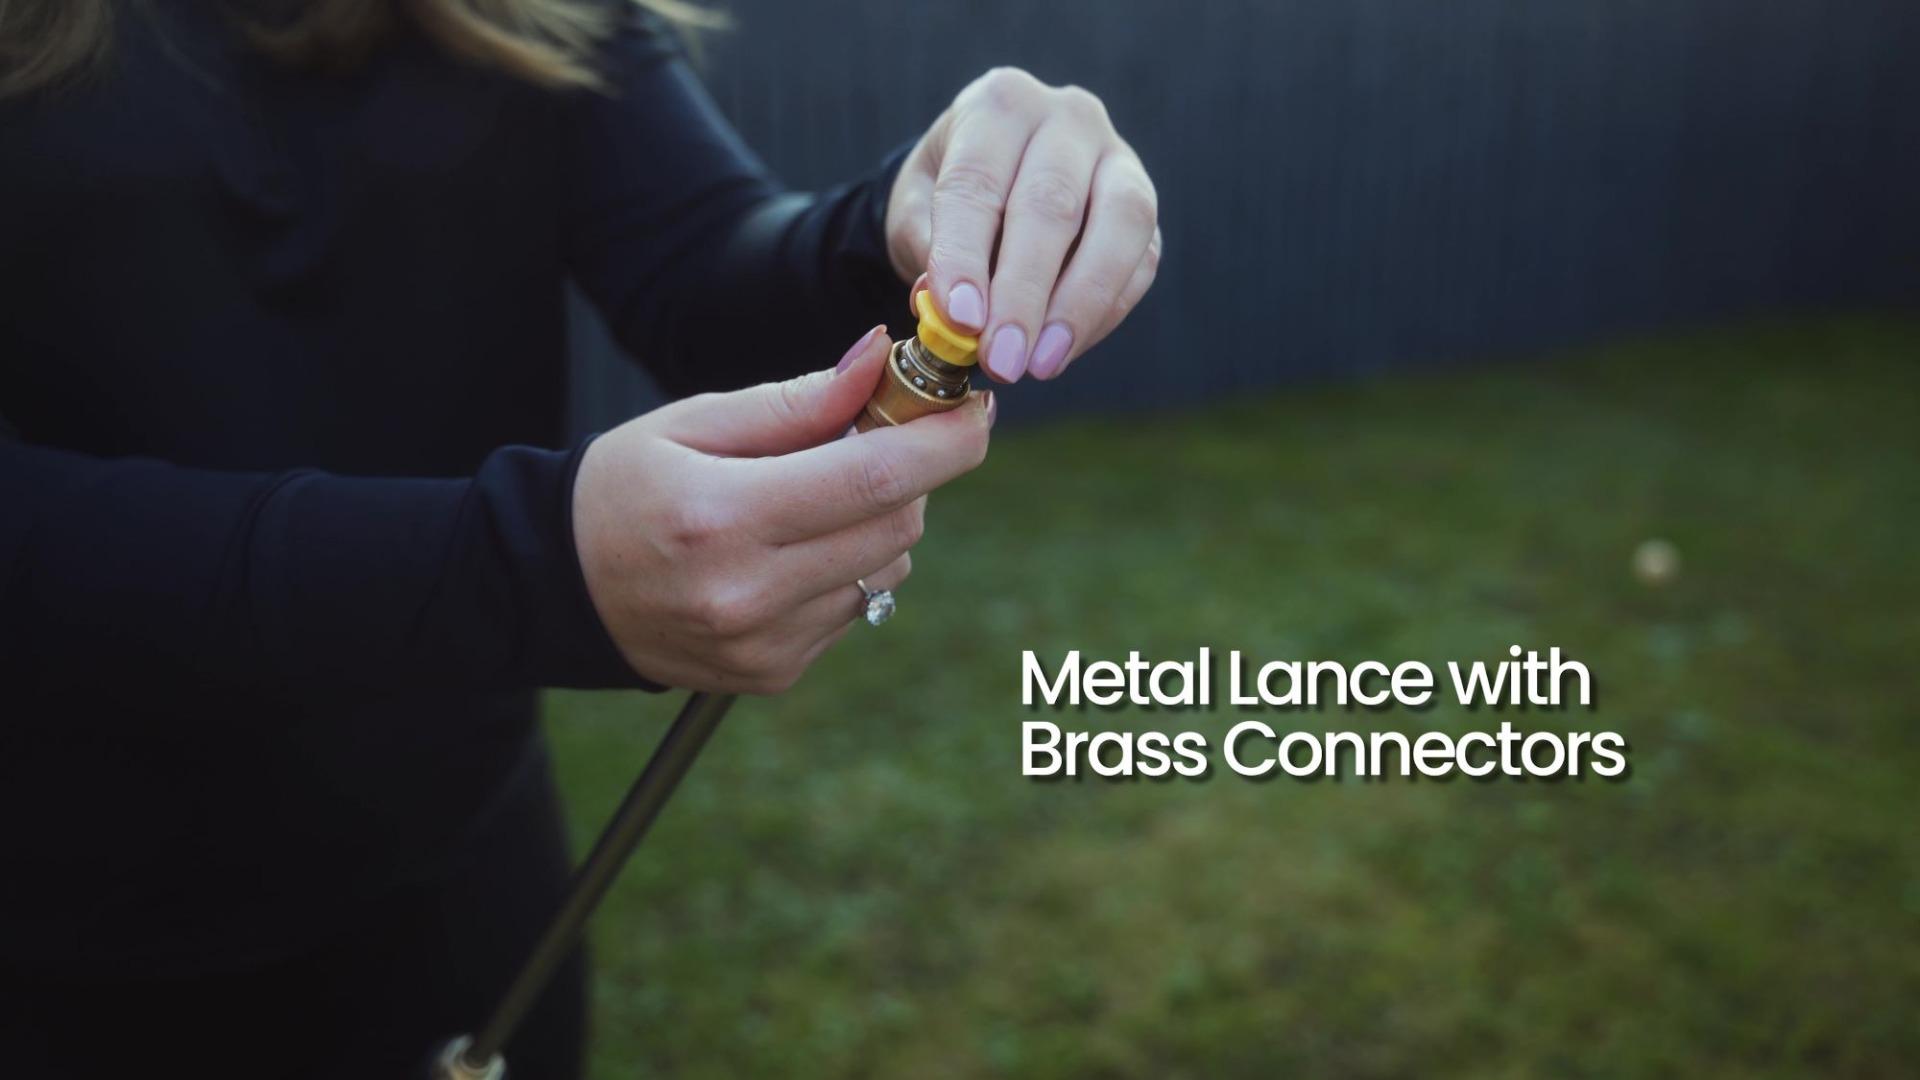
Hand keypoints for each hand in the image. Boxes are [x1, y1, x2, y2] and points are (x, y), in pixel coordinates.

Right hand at [572, 328, 994, 693]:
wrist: (561, 589)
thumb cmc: (624, 488)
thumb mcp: (692, 423)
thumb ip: (796, 401)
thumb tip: (883, 360)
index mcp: (723, 517)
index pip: (873, 479)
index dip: (943, 442)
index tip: (975, 409)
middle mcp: (748, 593)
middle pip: (894, 525)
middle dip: (911, 472)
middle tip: (884, 435)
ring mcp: (764, 644)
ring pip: (885, 568)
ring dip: (876, 523)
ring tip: (810, 500)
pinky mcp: (774, 673)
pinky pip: (854, 608)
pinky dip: (845, 569)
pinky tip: (787, 553)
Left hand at [886, 67, 1161, 383]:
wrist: (995, 182)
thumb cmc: (948, 198)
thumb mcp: (914, 213)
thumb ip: (928, 252)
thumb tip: (953, 313)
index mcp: (998, 105)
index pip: (978, 182)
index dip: (967, 256)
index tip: (959, 320)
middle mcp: (1066, 117)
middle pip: (1051, 205)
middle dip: (1024, 293)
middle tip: (1001, 359)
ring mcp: (1118, 157)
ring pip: (1119, 225)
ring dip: (1079, 305)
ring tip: (1040, 365)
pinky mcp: (1145, 206)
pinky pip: (1140, 261)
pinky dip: (1103, 314)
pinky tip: (1062, 351)